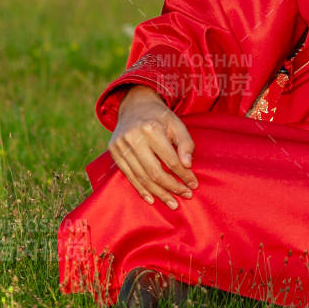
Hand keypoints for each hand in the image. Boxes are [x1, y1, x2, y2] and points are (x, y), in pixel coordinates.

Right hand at [108, 85, 197, 208]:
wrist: (134, 104)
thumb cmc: (159, 116)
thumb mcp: (176, 123)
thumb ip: (185, 143)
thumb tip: (188, 165)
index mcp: (151, 128)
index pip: (170, 159)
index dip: (183, 174)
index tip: (194, 184)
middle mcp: (134, 138)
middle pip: (154, 172)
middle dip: (172, 187)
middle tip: (186, 196)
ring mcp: (121, 147)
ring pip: (141, 178)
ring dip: (158, 193)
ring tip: (172, 202)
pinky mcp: (114, 153)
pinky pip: (129, 177)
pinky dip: (141, 190)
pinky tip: (152, 199)